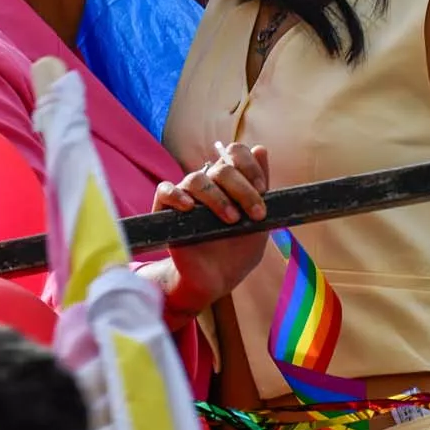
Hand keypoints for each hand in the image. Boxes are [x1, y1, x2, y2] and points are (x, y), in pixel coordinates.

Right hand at [152, 142, 270, 314]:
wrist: (216, 281)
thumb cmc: (237, 251)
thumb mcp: (258, 222)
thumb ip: (260, 187)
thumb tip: (261, 149)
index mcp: (229, 181)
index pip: (234, 153)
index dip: (250, 166)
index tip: (263, 190)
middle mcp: (207, 183)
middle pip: (221, 167)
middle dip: (243, 189)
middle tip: (256, 214)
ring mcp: (186, 195)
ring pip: (196, 179)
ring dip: (217, 198)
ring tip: (231, 219)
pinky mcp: (166, 211)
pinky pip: (165, 191)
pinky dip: (177, 195)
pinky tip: (190, 208)